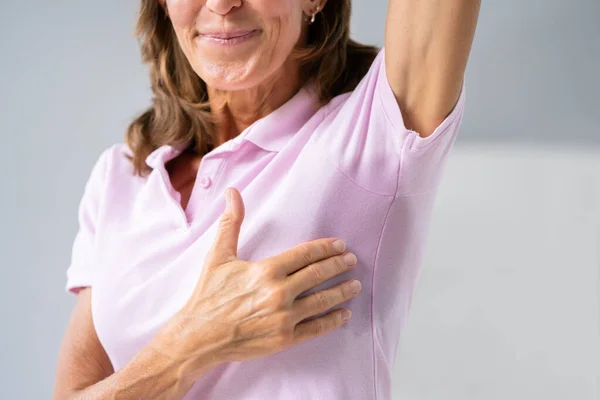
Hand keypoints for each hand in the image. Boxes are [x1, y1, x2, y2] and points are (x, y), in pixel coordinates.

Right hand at [154, 187, 359, 376]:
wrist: (199, 336)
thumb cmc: (208, 295)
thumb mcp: (218, 256)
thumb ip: (231, 223)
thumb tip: (232, 192)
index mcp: (266, 270)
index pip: (305, 255)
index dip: (325, 248)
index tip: (340, 245)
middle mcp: (279, 293)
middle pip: (318, 275)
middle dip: (338, 265)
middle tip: (352, 260)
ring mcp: (283, 317)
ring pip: (322, 301)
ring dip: (342, 291)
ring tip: (355, 284)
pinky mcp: (284, 339)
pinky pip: (315, 328)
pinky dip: (333, 320)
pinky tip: (344, 314)